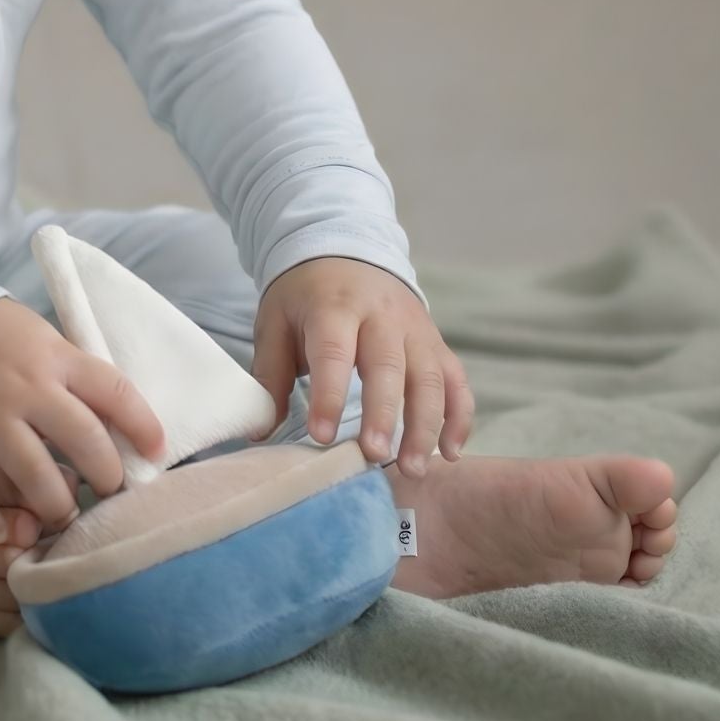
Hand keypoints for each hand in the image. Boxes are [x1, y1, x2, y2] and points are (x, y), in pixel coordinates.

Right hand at [0, 296, 166, 542]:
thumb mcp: (45, 342)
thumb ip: (75, 379)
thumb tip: (120, 429)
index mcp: (56, 358)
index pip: (114, 392)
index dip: (143, 426)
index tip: (155, 454)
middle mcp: (26, 386)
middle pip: (84, 441)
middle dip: (106, 479)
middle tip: (107, 495)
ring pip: (34, 475)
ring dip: (57, 505)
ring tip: (62, 515)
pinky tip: (1, 531)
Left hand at [250, 256, 474, 475]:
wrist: (345, 251)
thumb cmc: (306, 297)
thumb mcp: (276, 322)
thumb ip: (270, 375)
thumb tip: (260, 430)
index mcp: (334, 307)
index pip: (334, 352)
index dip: (328, 395)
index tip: (322, 437)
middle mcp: (381, 315)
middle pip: (388, 365)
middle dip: (384, 414)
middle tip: (374, 455)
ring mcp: (415, 328)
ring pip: (429, 376)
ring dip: (426, 425)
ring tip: (412, 469)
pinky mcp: (436, 342)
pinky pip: (456, 379)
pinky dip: (459, 417)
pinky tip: (450, 453)